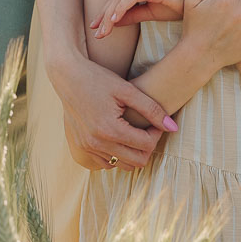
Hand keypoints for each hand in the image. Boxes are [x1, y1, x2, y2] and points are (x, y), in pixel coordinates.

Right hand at [51, 49, 178, 169]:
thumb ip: (152, 109)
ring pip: (121, 165)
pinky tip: (116, 138)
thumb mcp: (127, 90)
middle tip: (147, 129)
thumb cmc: (99, 79)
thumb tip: (173, 128)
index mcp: (110, 129)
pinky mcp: (79, 149)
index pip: (146, 145)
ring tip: (132, 132)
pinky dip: (115, 156)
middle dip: (147, 147)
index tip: (156, 122)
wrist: (67, 75)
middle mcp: (96, 144)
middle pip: (136, 161)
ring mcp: (86, 148)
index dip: (157, 134)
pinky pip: (104, 165)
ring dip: (131, 152)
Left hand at [89, 0, 215, 39]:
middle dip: (104, 16)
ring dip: (109, 15)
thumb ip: (134, 14)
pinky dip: (121, 7)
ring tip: (102, 31)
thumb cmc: (183, 4)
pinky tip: (114, 20)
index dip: (106, 14)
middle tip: (96, 34)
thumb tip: (115, 21)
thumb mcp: (154, 12)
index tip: (98, 30)